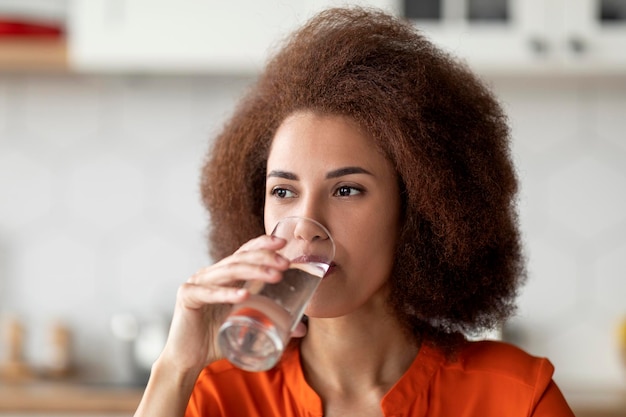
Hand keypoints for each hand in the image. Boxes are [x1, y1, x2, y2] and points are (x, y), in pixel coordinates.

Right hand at [156, 234, 289, 374]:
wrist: (189, 360)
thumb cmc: (218, 340)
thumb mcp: (247, 326)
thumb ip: (272, 323)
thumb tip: (302, 329)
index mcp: (224, 275)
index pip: (244, 252)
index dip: (262, 244)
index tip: (283, 242)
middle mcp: (210, 273)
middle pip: (239, 258)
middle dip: (264, 258)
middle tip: (285, 263)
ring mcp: (196, 282)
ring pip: (228, 271)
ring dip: (253, 271)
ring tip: (274, 275)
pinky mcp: (187, 297)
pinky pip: (208, 293)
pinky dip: (227, 293)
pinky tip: (244, 295)